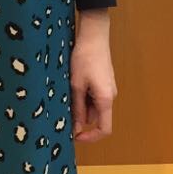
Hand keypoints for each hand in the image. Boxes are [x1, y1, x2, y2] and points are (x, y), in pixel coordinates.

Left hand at [70, 11, 115, 143]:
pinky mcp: (103, 82)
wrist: (94, 35)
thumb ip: (77, 108)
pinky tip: (72, 84)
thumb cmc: (85, 58)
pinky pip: (93, 96)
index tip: (74, 136)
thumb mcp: (76, 85)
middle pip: (96, 118)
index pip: (104, 129)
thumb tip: (76, 128)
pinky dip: (82, 96)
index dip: (90, 137)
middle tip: (62, 109)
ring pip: (93, 107)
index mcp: (106, 100)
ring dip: (79, 105)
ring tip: (67, 91)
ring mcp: (107, 89)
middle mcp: (110, 96)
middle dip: (79, 117)